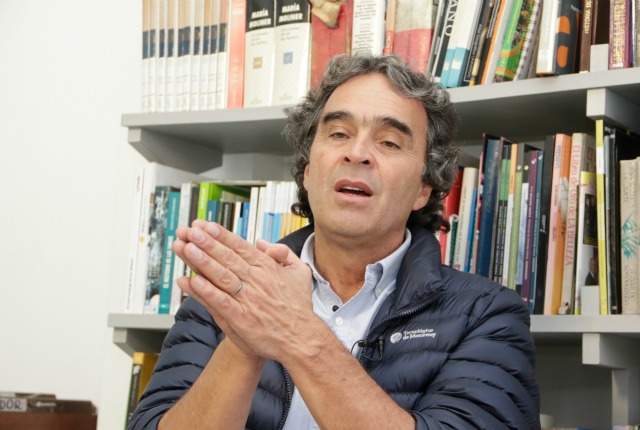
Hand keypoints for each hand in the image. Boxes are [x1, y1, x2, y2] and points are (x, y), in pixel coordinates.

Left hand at [172, 220, 313, 361]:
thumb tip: (262, 242)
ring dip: (202, 262)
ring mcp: (249, 300)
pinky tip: (193, 282)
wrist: (301, 339)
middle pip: (227, 258)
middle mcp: (258, 281)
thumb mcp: (299, 273)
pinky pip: (221, 302)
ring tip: (186, 248)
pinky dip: (207, 292)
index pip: (241, 247)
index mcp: (268, 268)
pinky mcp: (242, 319)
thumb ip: (283, 254)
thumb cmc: (298, 306)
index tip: (205, 226)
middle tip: (190, 231)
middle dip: (207, 243)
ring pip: (222, 276)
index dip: (221, 235)